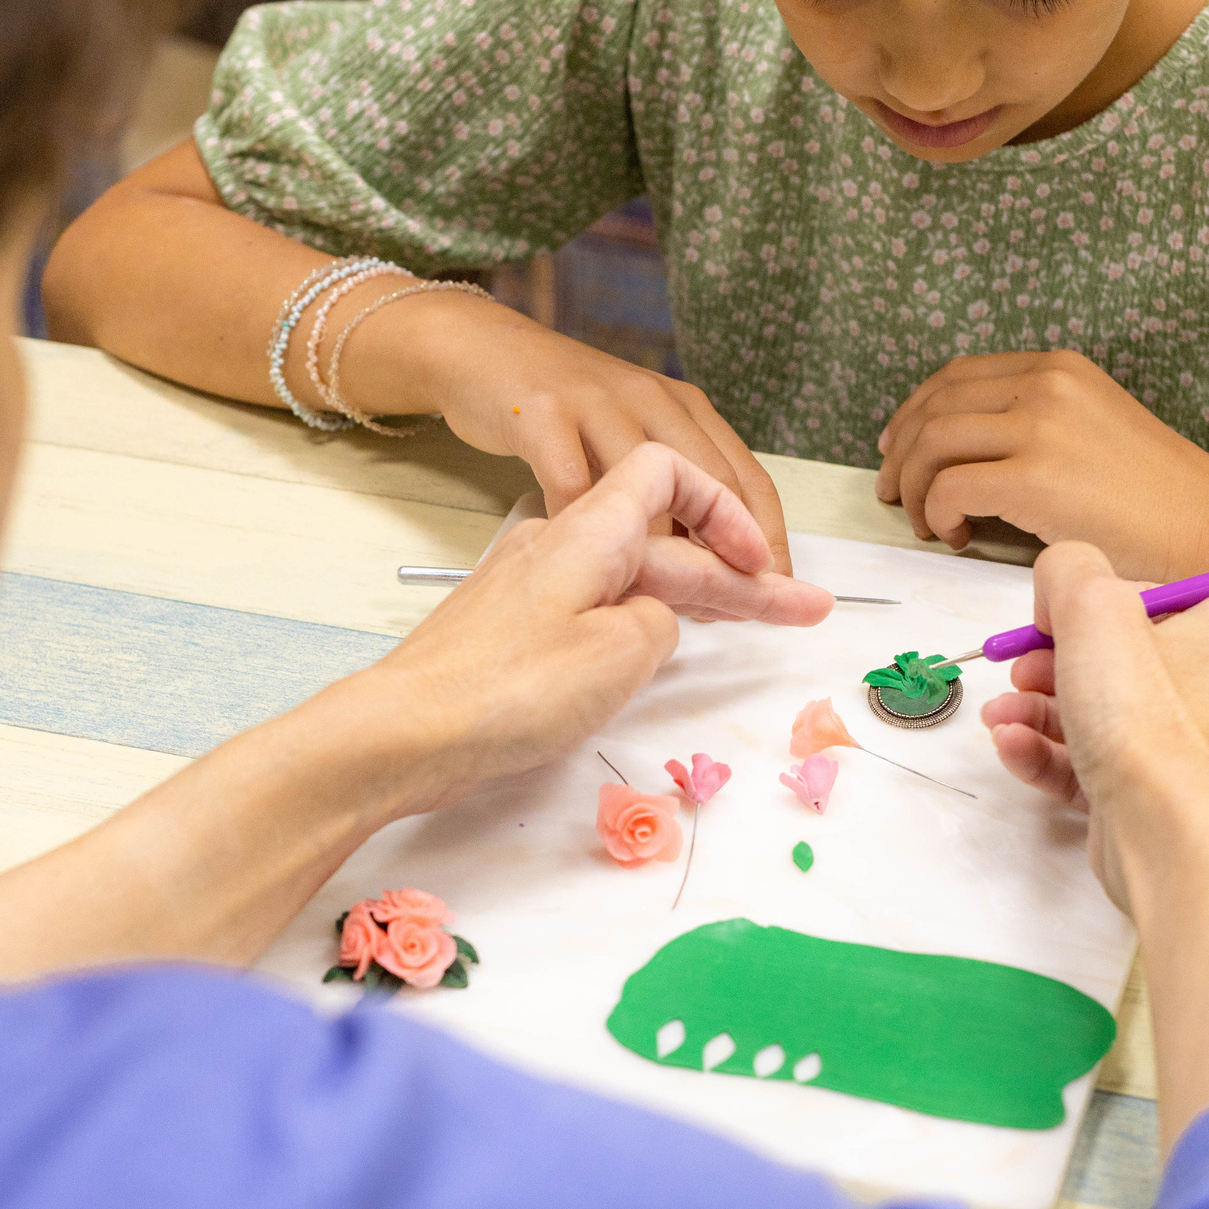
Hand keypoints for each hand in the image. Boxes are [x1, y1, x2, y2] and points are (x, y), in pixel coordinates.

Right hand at [348, 289, 793, 574]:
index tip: (774, 591)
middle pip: (712, 485)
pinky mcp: (542, 412)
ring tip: (657, 600)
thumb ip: (672, 488)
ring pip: (646, 489)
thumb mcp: (634, 436)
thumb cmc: (565, 412)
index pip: (748, 480)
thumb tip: (711, 567)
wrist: (483, 352)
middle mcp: (651, 400)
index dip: (768, 541)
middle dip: (724, 555)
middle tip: (724, 610)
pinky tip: (583, 565)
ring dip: (656, 552)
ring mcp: (597, 403)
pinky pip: (570, 482)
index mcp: (685, 409)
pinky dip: (582, 530)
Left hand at [358, 443, 831, 813]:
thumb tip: (656, 618)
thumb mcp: (619, 652)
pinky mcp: (517, 628)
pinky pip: (600, 605)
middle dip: (740, 576)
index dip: (726, 513)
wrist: (401, 733)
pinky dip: (647, 618)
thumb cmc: (506, 689)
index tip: (762, 567)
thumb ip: (661, 620)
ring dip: (698, 597)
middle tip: (806, 612)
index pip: (672, 475)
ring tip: (756, 623)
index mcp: (588, 530)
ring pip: (635, 576)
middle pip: (667, 539)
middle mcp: (562, 544)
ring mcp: (536, 585)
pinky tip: (669, 644)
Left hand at [874, 350, 1208, 578]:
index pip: (955, 377)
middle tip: (893, 494)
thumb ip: (1034, 424)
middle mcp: (1046, 385)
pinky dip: (938, 512)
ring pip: (932, 444)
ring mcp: (1040, 427)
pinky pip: (950, 486)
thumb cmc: (1155, 497)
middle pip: (934, 407)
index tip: (897, 448)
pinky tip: (957, 536)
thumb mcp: (1092, 428)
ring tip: (928, 522)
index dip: (914, 413)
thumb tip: (963, 452)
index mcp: (1057, 369)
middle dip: (900, 453)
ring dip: (913, 486)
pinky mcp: (1036, 477)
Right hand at [980, 543, 1208, 908]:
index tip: (1047, 628)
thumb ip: (1069, 571)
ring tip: (1000, 721)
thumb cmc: (1147, 722)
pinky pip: (1112, 767)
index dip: (1091, 611)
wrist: (1168, 839)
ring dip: (1043, 714)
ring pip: (1113, 719)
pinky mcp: (1176, 802)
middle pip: (1128, 663)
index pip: (1155, 602)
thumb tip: (1059, 586)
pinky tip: (1014, 750)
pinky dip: (1059, 756)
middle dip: (1054, 667)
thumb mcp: (1092, 609)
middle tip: (1018, 675)